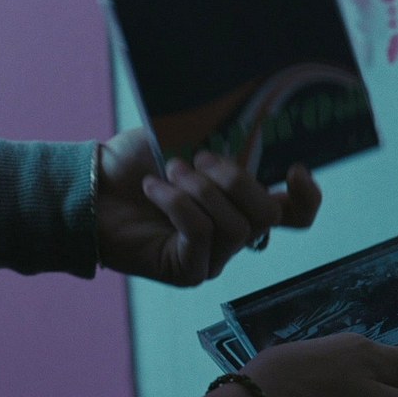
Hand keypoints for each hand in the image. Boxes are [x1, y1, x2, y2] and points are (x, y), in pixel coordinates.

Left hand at [95, 128, 321, 285]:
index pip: (295, 214)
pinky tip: (154, 189)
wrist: (90, 187)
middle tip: (202, 159)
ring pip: (236, 227)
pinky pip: (201, 236)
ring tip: (171, 172)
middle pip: (267, 216)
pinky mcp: (189, 271)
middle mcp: (235, 235)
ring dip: (201, 191)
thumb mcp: (183, 139)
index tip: (295, 168)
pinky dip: (178, 205)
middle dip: (237, 182)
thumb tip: (248, 125)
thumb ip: (220, 139)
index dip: (306, 198)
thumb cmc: (136, 164)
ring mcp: (214, 257)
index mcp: (242, 204)